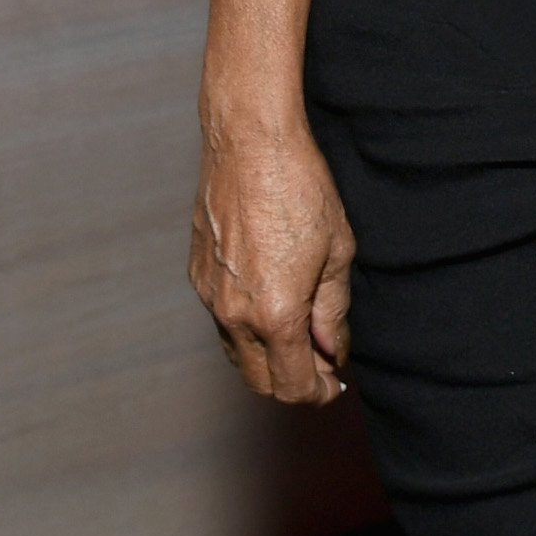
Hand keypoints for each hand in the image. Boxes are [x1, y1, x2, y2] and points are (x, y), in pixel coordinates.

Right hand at [192, 114, 357, 402]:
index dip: (320, 392)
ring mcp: (211, 296)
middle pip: (260, 383)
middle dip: (293, 383)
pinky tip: (270, 302)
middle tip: (322, 364)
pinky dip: (246, 328)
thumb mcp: (338, 252)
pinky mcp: (198, 275)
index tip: (336, 383)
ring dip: (268, 358)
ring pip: (238, 354)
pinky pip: (222, 321)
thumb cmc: (301, 188)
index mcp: (275, 315)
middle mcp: (235, 315)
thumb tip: (332, 350)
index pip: (293, 386)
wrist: (251, 142)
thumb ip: (333, 312)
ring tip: (299, 332)